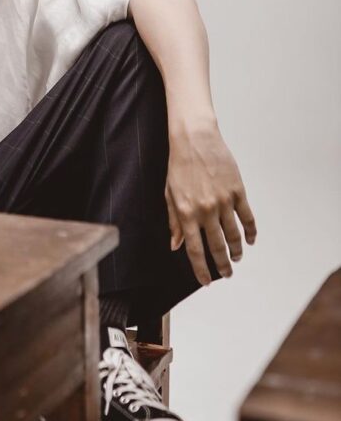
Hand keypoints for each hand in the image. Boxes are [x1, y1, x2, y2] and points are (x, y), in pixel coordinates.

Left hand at [164, 120, 256, 285]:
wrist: (195, 140)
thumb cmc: (178, 166)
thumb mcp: (169, 194)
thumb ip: (174, 221)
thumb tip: (175, 245)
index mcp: (186, 213)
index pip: (194, 249)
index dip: (200, 268)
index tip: (205, 281)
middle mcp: (206, 210)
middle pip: (217, 246)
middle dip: (222, 265)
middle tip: (226, 274)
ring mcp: (223, 201)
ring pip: (234, 235)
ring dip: (236, 251)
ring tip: (236, 259)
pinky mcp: (237, 191)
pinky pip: (247, 217)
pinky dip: (250, 231)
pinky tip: (250, 240)